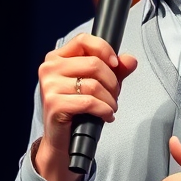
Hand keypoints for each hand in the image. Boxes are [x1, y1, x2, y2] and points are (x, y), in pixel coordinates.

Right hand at [35, 33, 137, 180]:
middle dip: (112, 82)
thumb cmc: (78, 110)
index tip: (115, 64)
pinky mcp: (53, 104)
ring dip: (110, 99)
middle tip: (114, 95)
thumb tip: (130, 60)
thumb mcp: (98, 85)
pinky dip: (104, 109)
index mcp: (57, 58)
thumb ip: (115, 71)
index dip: (104, 49)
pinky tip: (106, 115)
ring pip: (94, 84)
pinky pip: (89, 102)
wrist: (62, 140)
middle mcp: (49, 68)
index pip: (83, 40)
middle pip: (94, 63)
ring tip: (111, 107)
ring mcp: (49, 86)